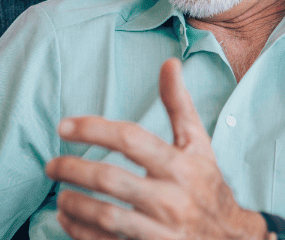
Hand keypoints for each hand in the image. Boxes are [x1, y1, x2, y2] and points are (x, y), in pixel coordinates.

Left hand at [45, 59, 262, 239]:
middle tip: (51, 166)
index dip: (93, 129)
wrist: (233, 239)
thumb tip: (169, 62)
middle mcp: (172, 197)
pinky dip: (81, 232)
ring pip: (108, 217)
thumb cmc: (207, 185)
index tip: (63, 126)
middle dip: (73, 169)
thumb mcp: (199, 144)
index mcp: (180, 164)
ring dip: (75, 204)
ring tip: (59, 195)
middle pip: (111, 180)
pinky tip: (67, 220)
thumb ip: (179, 105)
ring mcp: (162, 230)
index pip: (130, 139)